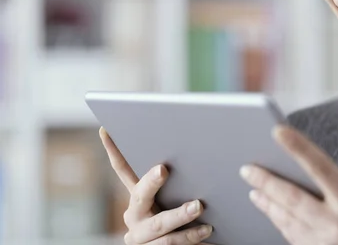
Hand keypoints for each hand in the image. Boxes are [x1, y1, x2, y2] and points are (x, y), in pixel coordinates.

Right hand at [99, 127, 213, 244]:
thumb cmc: (182, 219)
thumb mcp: (174, 198)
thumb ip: (177, 182)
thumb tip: (195, 149)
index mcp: (137, 197)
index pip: (121, 170)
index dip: (113, 150)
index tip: (107, 129)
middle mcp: (134, 215)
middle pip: (140, 196)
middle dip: (151, 182)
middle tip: (163, 169)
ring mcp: (140, 237)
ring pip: (159, 225)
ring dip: (180, 215)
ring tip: (199, 206)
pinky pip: (170, 244)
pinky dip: (190, 236)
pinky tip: (206, 229)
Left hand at [239, 126, 337, 244]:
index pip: (321, 168)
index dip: (298, 147)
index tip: (278, 131)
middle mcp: (335, 227)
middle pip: (292, 198)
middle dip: (266, 180)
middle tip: (247, 168)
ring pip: (286, 219)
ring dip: (267, 202)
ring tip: (253, 187)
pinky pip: (290, 236)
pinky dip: (278, 220)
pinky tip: (271, 210)